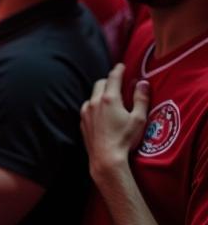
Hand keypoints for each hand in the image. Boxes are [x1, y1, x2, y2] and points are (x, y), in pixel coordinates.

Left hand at [80, 64, 149, 180]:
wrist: (105, 158)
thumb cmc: (124, 139)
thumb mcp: (138, 119)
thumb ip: (141, 99)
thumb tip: (142, 83)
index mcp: (109, 99)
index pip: (113, 77)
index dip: (118, 69)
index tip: (121, 65)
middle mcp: (94, 102)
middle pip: (100, 83)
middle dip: (109, 81)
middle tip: (118, 83)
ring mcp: (85, 111)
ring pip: (92, 96)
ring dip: (101, 94)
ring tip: (111, 100)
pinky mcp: (81, 121)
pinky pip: (88, 108)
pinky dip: (95, 106)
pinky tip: (102, 114)